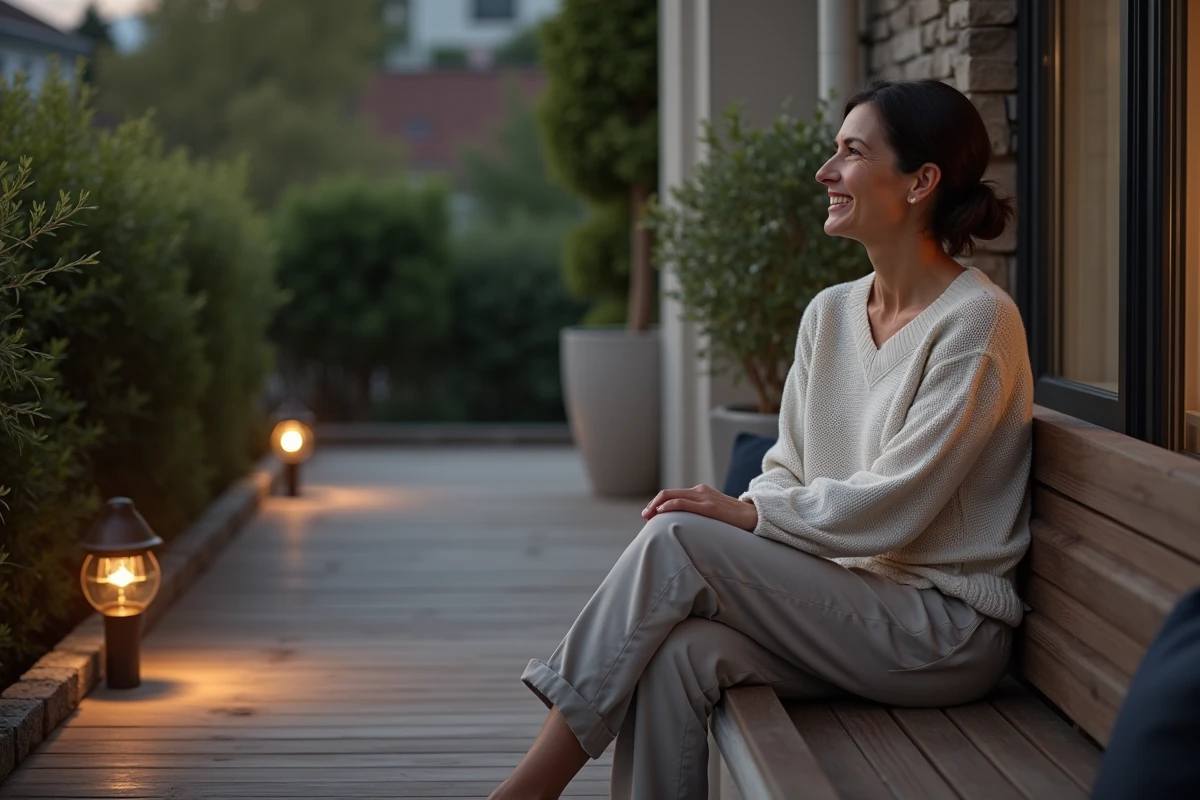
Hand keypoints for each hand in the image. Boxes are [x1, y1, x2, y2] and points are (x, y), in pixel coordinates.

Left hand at [641, 484, 758, 531]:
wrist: (756, 517)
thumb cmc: (734, 519)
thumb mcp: (713, 514)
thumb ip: (699, 514)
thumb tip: (683, 527)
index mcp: (700, 492)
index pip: (672, 495)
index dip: (657, 503)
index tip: (648, 514)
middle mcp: (700, 491)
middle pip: (668, 493)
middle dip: (653, 504)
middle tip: (644, 516)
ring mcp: (705, 498)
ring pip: (673, 496)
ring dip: (657, 505)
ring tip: (648, 516)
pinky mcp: (711, 507)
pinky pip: (684, 503)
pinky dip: (670, 506)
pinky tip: (661, 512)